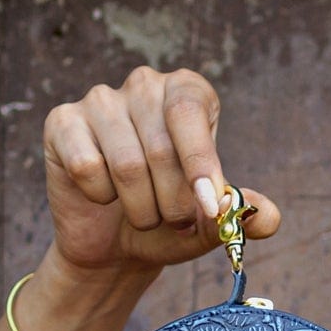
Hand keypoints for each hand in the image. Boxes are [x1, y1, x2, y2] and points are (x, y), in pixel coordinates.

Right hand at [40, 66, 280, 276]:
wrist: (118, 245)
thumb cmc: (170, 224)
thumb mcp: (211, 225)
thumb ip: (242, 218)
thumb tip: (268, 218)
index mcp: (188, 94)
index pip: (190, 113)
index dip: (199, 164)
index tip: (208, 207)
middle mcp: (144, 85)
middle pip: (160, 147)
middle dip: (172, 203)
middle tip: (173, 221)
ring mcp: (100, 100)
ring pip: (126, 165)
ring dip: (140, 209)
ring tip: (142, 213)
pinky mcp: (62, 122)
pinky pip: (87, 167)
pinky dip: (101, 198)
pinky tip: (102, 196)